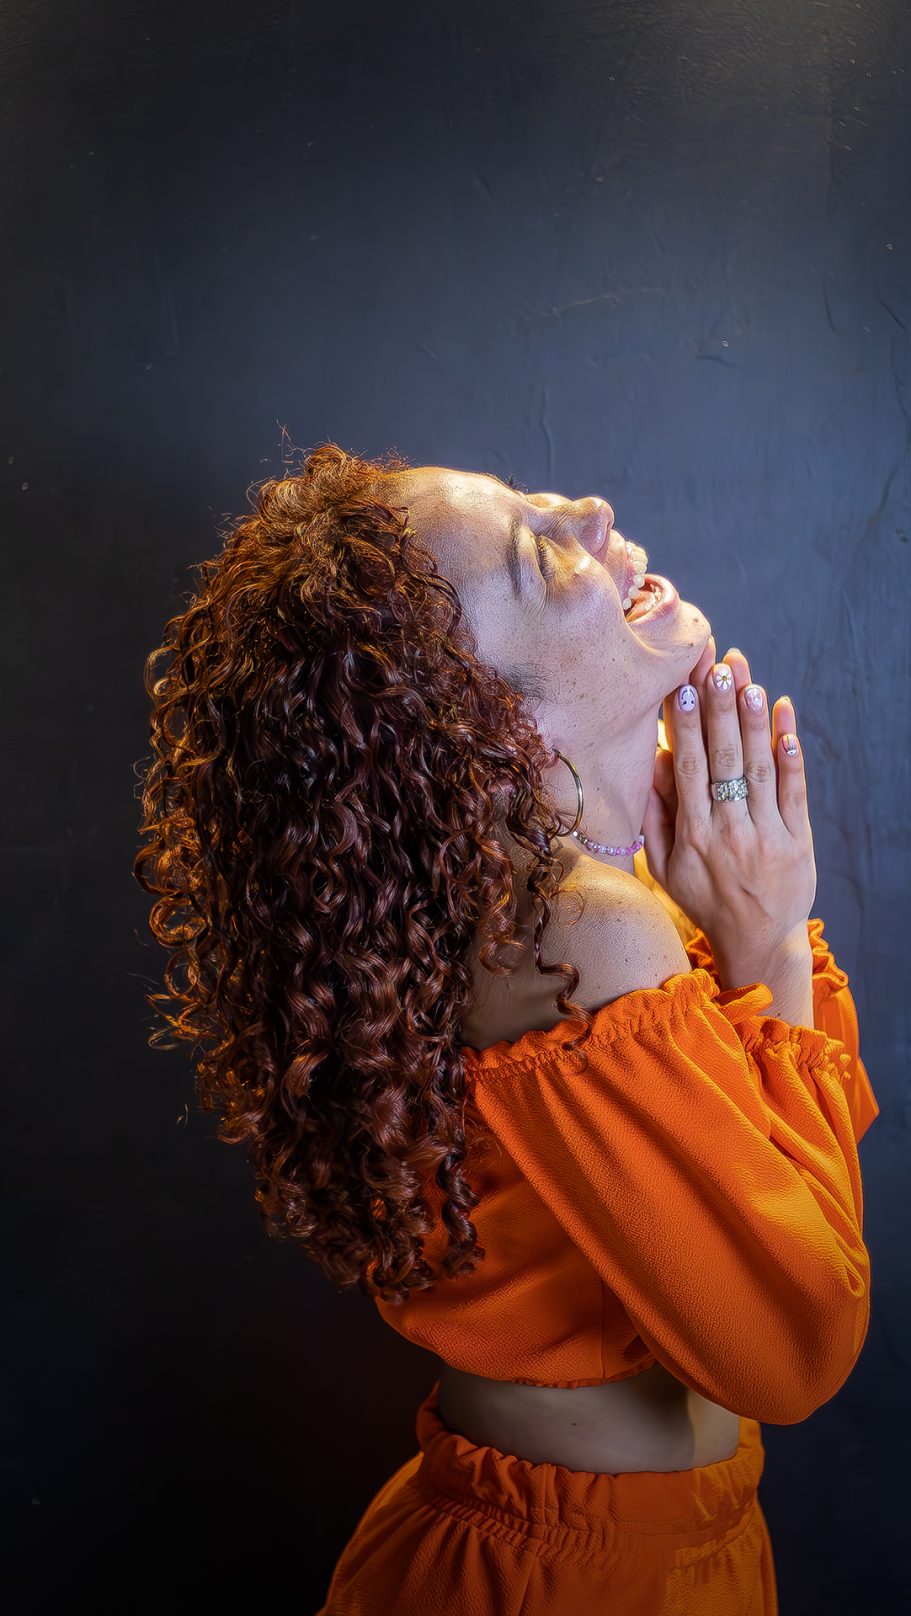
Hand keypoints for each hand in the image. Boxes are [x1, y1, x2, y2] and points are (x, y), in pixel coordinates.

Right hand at [642, 638, 816, 964]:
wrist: (757, 940)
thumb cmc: (703, 899)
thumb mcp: (664, 868)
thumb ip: (655, 818)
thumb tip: (654, 764)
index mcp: (694, 836)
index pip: (689, 769)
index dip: (684, 728)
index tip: (679, 689)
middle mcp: (730, 831)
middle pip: (725, 759)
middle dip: (719, 710)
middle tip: (716, 667)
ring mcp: (767, 834)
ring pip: (760, 768)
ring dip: (754, 721)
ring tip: (748, 680)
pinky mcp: (798, 838)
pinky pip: (795, 789)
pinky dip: (790, 753)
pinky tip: (785, 718)